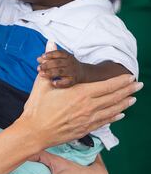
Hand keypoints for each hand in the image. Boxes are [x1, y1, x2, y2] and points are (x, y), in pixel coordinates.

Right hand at [18, 70, 140, 148]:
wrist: (34, 131)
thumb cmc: (37, 107)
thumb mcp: (42, 82)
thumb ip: (50, 61)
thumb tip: (50, 43)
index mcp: (80, 93)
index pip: (107, 86)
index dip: (120, 81)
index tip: (130, 77)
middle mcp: (88, 107)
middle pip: (114, 97)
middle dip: (128, 90)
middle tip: (139, 85)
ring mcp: (88, 119)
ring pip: (112, 110)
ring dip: (124, 104)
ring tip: (133, 99)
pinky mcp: (85, 129)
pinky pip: (104, 122)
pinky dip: (114, 117)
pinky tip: (120, 114)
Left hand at [37, 50, 83, 86]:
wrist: (83, 72)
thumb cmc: (68, 65)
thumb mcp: (61, 58)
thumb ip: (50, 58)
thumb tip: (38, 59)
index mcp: (67, 56)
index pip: (58, 53)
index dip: (50, 54)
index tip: (42, 57)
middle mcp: (70, 63)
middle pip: (58, 63)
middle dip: (47, 65)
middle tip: (38, 68)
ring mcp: (73, 72)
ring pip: (60, 72)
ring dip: (50, 73)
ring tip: (41, 74)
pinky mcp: (74, 80)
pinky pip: (67, 82)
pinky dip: (60, 83)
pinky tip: (53, 83)